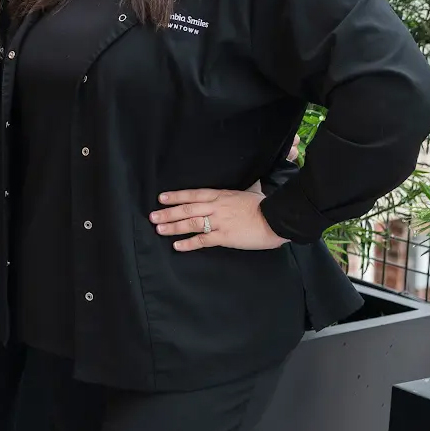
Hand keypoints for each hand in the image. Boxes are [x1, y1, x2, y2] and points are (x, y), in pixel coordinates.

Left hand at [149, 183, 289, 252]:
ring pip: (191, 223)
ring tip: (159, 229)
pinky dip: (189, 243)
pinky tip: (177, 246)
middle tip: (153, 217)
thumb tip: (245, 184)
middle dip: (168, 213)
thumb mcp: (250, 191)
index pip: (193, 195)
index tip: (161, 198)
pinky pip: (203, 240)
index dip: (176, 196)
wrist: (277, 218)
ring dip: (174, 227)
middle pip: (187, 209)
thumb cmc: (265, 205)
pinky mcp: (225, 237)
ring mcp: (219, 222)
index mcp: (221, 196)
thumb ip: (240, 190)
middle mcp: (216, 207)